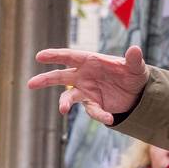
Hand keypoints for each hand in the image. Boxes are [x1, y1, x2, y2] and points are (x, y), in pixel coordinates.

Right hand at [27, 45, 149, 125]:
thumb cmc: (133, 73)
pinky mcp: (93, 104)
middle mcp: (84, 75)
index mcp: (90, 61)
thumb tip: (135, 49)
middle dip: (46, 79)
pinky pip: (92, 111)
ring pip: (69, 97)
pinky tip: (109, 118)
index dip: (55, 55)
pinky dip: (99, 115)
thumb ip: (134, 59)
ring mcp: (86, 91)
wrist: (137, 93)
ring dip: (65, 103)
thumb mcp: (136, 66)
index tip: (39, 56)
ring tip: (63, 109)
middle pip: (60, 76)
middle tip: (31, 84)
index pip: (69, 56)